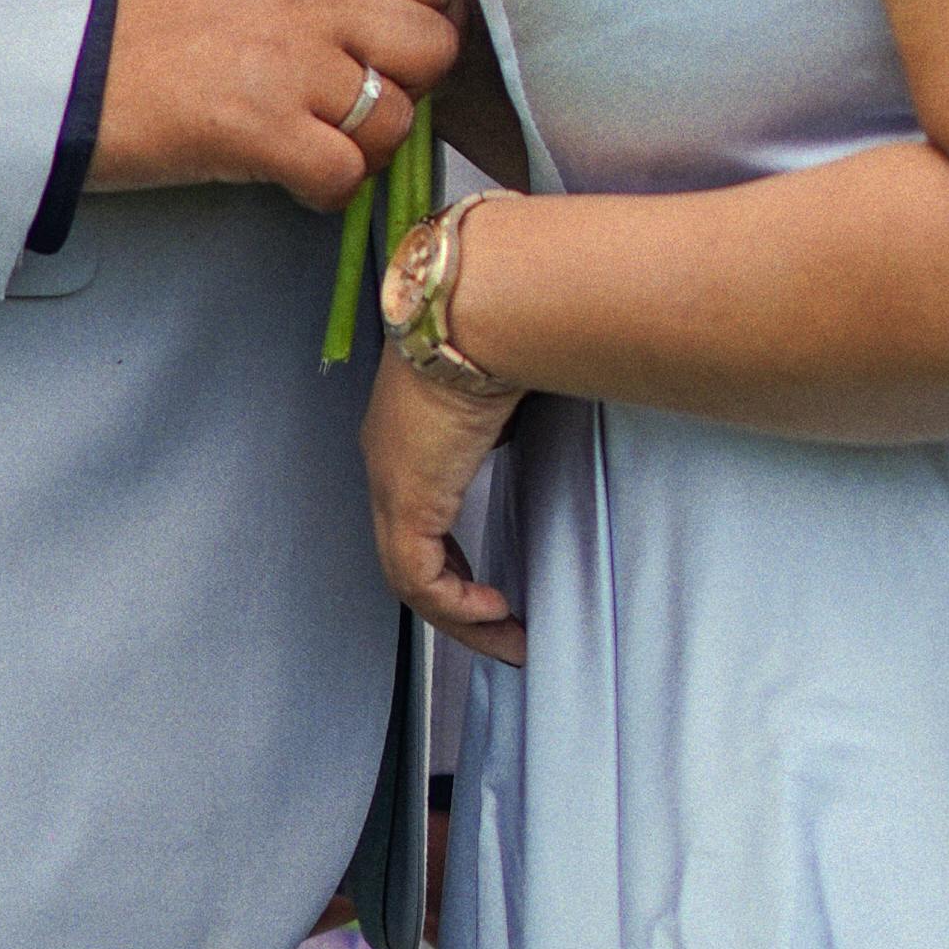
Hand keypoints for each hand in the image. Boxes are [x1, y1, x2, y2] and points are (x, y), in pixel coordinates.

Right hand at [92, 0, 462, 210]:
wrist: (56, 51)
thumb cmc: (126, 5)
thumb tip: (347, 0)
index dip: (425, 20)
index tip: (396, 52)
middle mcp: (310, 1)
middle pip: (432, 45)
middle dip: (414, 84)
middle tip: (366, 106)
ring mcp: (290, 65)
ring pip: (397, 117)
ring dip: (367, 147)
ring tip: (320, 149)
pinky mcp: (261, 130)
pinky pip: (344, 173)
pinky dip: (327, 190)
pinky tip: (291, 181)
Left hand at [366, 308, 527, 666]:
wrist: (482, 309)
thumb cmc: (502, 330)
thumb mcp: (511, 390)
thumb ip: (520, 424)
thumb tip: (558, 434)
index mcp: (410, 436)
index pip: (418, 521)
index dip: (455, 565)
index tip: (492, 591)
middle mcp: (389, 463)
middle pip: (410, 560)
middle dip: (458, 606)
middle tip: (505, 633)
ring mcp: (391, 483)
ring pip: (411, 580)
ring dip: (462, 619)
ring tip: (508, 638)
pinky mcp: (406, 499)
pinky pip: (420, 579)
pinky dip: (457, 605)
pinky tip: (495, 610)